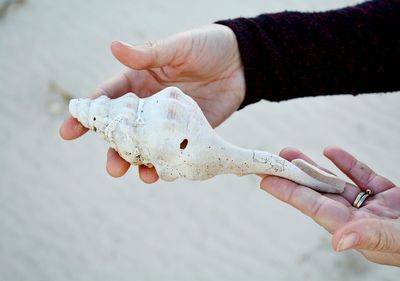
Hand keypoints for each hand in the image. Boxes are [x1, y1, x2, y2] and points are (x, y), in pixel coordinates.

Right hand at [59, 24, 244, 182]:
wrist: (240, 61)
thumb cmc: (205, 47)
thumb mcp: (176, 47)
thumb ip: (147, 54)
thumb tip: (113, 46)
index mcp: (139, 82)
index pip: (107, 100)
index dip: (87, 115)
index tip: (68, 131)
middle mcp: (150, 105)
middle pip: (125, 132)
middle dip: (115, 150)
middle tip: (112, 168)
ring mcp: (169, 122)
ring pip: (147, 147)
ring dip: (139, 163)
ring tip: (137, 174)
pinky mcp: (190, 132)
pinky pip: (173, 151)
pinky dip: (166, 164)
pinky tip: (163, 173)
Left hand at [260, 146, 399, 265]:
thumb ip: (371, 238)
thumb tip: (336, 240)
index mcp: (357, 230)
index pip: (314, 208)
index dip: (289, 193)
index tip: (266, 180)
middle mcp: (360, 219)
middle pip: (320, 193)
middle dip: (296, 175)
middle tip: (273, 159)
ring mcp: (374, 207)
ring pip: (338, 183)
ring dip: (316, 167)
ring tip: (293, 153)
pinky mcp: (391, 197)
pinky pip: (364, 178)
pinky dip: (349, 165)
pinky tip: (333, 152)